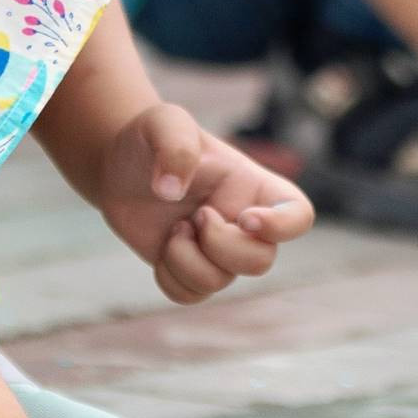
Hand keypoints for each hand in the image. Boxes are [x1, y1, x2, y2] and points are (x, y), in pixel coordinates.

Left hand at [87, 98, 313, 303]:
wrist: (118, 163)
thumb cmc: (153, 138)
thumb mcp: (164, 123)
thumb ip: (176, 147)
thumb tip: (171, 192)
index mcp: (252, 185)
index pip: (298, 214)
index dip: (282, 226)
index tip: (245, 216)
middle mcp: (243, 222)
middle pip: (261, 261)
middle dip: (221, 245)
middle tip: (195, 215)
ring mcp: (217, 249)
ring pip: (222, 281)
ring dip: (188, 260)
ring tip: (173, 230)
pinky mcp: (189, 268)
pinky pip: (191, 295)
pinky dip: (171, 278)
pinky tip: (161, 249)